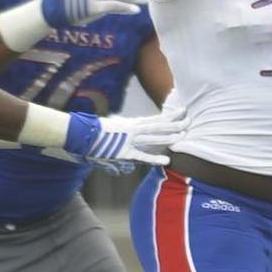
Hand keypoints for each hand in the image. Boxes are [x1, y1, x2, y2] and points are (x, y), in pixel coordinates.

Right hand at [64, 109, 188, 166]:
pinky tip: (166, 160)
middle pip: (158, 126)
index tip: (183, 111)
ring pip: (153, 138)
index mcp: (132, 123)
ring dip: (169, 137)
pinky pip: (141, 155)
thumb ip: (126, 126)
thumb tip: (131, 124)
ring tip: (183, 136)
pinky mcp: (124, 151)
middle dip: (175, 124)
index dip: (170, 115)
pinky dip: (154, 158)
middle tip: (190, 121)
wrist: (81, 133)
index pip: (156, 118)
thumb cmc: (97, 129)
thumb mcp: (115, 124)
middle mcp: (133, 129)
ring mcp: (129, 139)